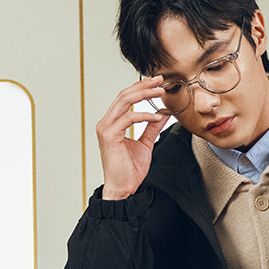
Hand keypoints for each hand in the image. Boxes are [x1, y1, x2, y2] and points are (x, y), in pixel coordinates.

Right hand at [96, 76, 170, 199]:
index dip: (140, 88)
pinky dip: (144, 115)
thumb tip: (162, 113)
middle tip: (160, 80)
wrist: (123, 188)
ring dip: (144, 94)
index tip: (156, 83)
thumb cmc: (129, 170)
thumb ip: (151, 128)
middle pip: (124, 95)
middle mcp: (106, 123)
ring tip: (160, 92)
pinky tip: (157, 117)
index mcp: (112, 123)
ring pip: (124, 102)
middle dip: (143, 86)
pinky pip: (128, 118)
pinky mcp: (109, 136)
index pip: (125, 98)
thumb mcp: (145, 144)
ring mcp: (106, 128)